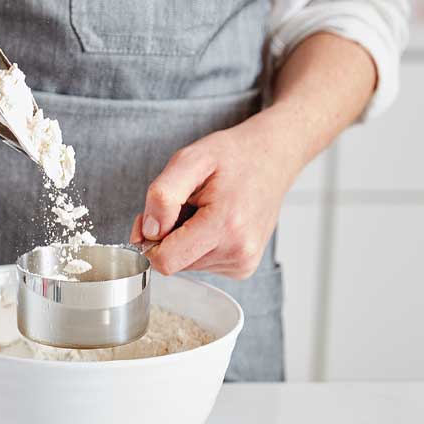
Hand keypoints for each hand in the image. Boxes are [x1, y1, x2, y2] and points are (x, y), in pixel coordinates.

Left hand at [129, 108, 304, 278]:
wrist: (273, 158)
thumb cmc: (233, 156)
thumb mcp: (189, 160)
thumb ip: (162, 195)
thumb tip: (150, 232)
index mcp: (225, 225)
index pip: (165, 261)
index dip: (150, 241)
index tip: (156, 218)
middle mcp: (238, 250)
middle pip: (174, 263)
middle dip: (169, 237)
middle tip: (185, 206)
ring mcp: (243, 262)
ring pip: (187, 264)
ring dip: (185, 240)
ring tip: (205, 211)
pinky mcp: (243, 266)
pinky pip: (203, 263)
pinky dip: (199, 244)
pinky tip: (215, 222)